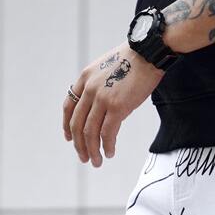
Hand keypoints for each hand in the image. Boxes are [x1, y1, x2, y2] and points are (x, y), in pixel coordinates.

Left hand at [64, 43, 163, 166]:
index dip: (67, 125)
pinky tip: (110, 153)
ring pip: (90, 132)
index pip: (69, 106)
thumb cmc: (133, 60)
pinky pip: (107, 133)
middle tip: (84, 158)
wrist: (147, 52)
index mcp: (84, 78)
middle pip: (77, 124)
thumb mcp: (107, 68)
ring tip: (96, 162)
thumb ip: (99, 86)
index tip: (70, 139)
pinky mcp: (117, 107)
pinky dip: (107, 146)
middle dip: (79, 145)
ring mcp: (102, 98)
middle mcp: (89, 89)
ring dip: (92, 151)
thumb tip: (102, 106)